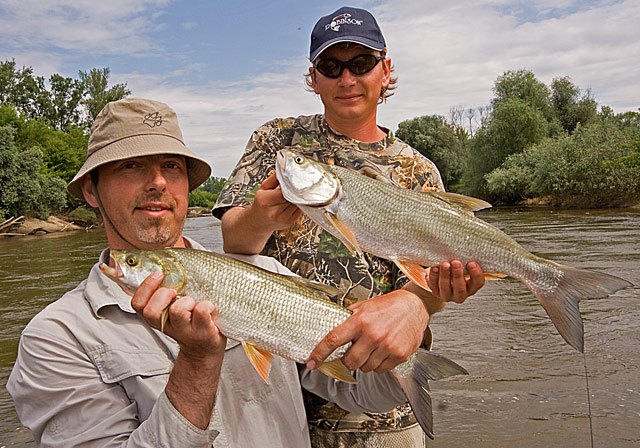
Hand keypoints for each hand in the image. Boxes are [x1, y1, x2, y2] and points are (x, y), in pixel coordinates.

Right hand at [131, 271, 225, 359]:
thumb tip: (171, 259)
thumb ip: (167, 291)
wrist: (205, 348)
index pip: (138, 304)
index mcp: (158, 318)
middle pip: (151, 311)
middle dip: (162, 294)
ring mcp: (186, 330)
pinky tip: (209, 306)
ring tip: (193, 302)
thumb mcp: (173, 308)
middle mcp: (169, 326)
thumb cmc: (191, 322)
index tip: (159, 274)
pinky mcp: (204, 331)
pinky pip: (201, 311)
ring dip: (186, 301)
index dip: (145, 287)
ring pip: (177, 311)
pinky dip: (206, 305)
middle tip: (175, 291)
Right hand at [249, 172, 301, 231]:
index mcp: (266, 201)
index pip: (284, 192)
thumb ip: (274, 179)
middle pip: (292, 197)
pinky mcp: (290, 221)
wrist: (258, 222)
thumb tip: (284, 169)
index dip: (290, 185)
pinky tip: (295, 199)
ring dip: (299, 196)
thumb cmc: (260, 204)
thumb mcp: (263, 188)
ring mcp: (283, 218)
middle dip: (295, 190)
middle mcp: (275, 212)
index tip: (294, 179)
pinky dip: (299, 203)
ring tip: (295, 192)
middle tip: (297, 183)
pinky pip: (300, 209)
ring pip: (298, 203)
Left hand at [306, 290, 427, 373]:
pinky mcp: (399, 355)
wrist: (414, 305)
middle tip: (353, 351)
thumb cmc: (388, 306)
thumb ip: (347, 319)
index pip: (333, 340)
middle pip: (349, 361)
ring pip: (365, 368)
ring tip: (372, 348)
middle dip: (348, 359)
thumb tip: (330, 330)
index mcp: (359, 321)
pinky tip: (382, 352)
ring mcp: (387, 346)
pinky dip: (378, 365)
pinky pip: (381, 370)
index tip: (311, 363)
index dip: (319, 353)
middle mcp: (372, 335)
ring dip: (364, 362)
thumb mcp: (363, 306)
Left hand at [427, 260, 484, 303]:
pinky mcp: (435, 292)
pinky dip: (434, 276)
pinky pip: (433, 285)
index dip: (476, 274)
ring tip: (444, 264)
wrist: (442, 276)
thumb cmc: (456, 268)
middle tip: (456, 262)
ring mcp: (447, 295)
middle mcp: (461, 294)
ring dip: (445, 275)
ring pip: (446, 288)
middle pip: (460, 288)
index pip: (478, 283)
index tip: (472, 263)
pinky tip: (435, 267)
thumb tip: (464, 249)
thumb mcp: (464, 266)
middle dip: (458, 275)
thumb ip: (466, 261)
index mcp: (472, 287)